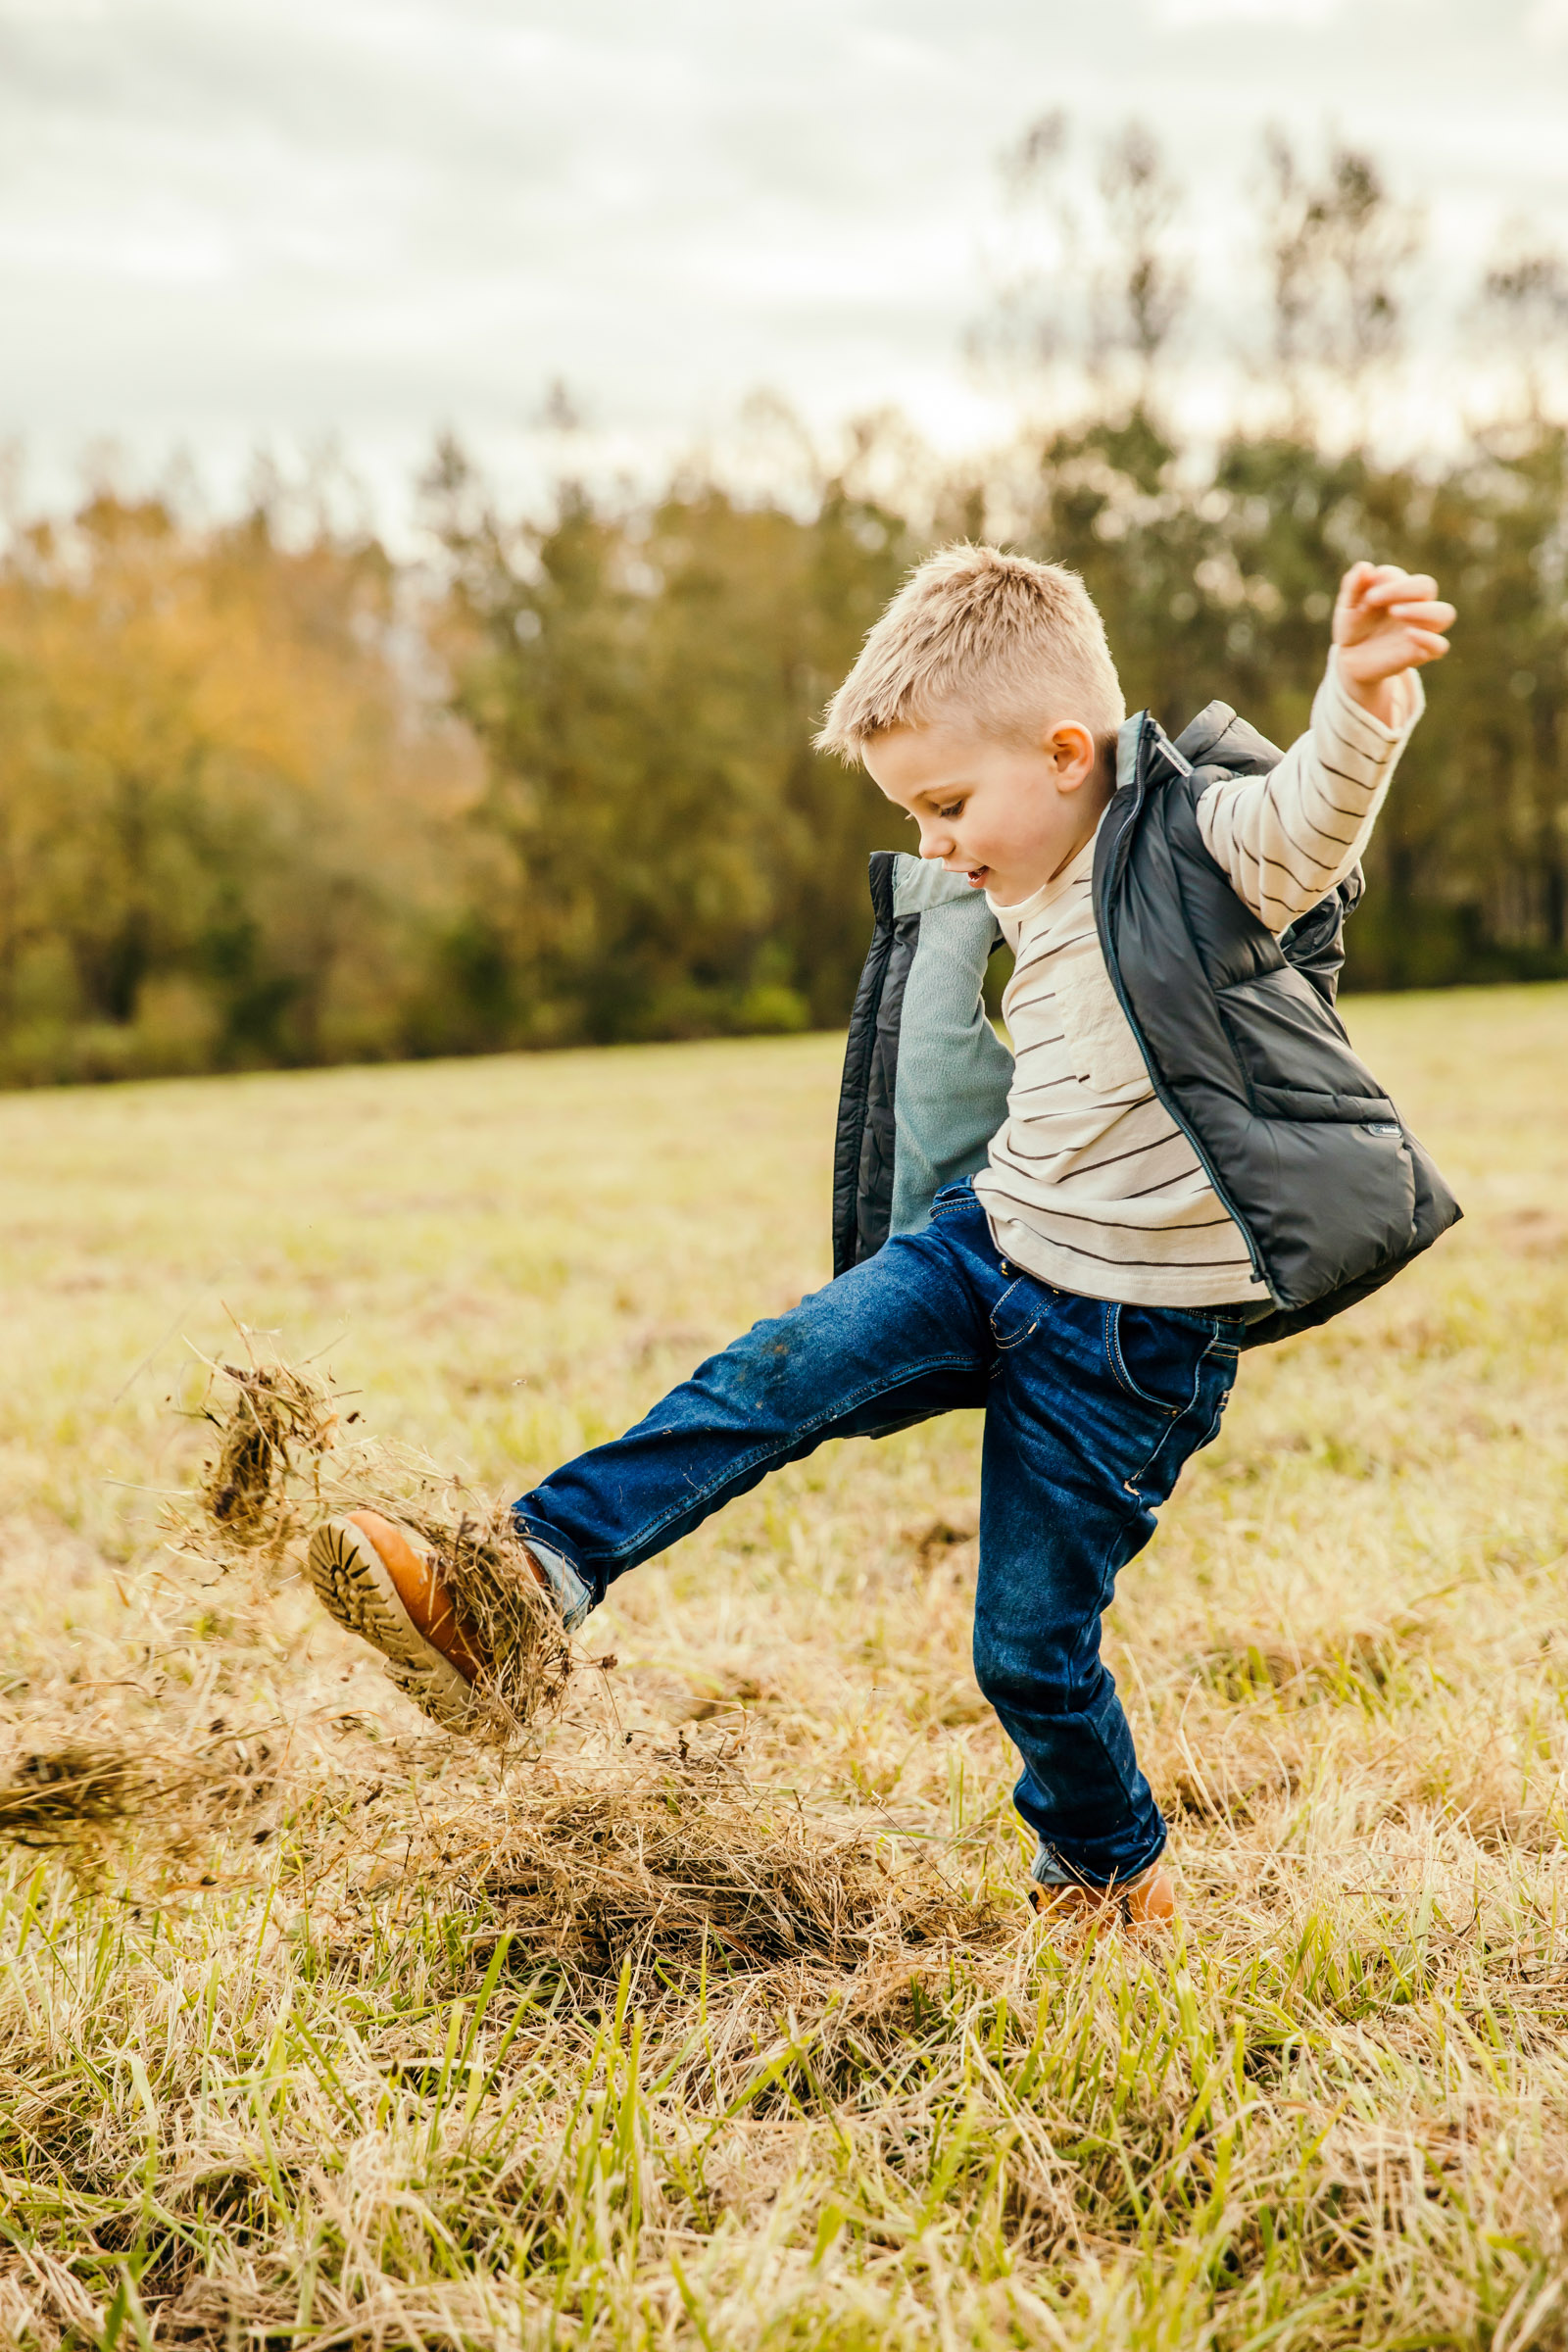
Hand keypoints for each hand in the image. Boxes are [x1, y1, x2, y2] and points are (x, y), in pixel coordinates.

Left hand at [1332, 561, 1455, 725]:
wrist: (1352, 659)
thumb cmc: (1354, 626)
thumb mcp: (1347, 606)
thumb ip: (1353, 585)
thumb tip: (1364, 567)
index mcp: (1400, 588)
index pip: (1399, 576)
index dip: (1383, 582)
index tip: (1364, 597)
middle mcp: (1416, 604)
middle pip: (1427, 586)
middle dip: (1402, 589)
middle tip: (1372, 599)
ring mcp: (1422, 628)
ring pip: (1445, 614)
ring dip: (1422, 610)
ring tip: (1395, 612)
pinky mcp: (1421, 652)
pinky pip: (1440, 646)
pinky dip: (1430, 639)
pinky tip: (1409, 634)